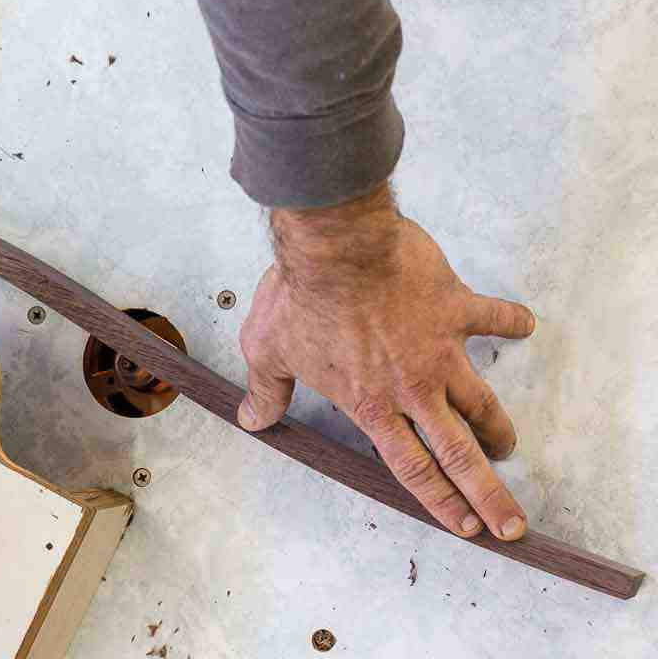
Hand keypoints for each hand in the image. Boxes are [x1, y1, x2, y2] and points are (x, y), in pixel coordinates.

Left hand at [237, 183, 535, 540]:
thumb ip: (266, 392)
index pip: (412, 468)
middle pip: (460, 453)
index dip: (440, 502)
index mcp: (371, 404)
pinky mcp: (455, 307)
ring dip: (497, 426)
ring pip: (481, 400)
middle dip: (489, 492)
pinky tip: (525, 326)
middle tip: (512, 521)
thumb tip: (252, 419)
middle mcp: (413, 387)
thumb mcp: (268, 351)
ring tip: (507, 443)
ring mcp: (440, 350)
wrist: (336, 250)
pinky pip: (494, 317)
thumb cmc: (300, 298)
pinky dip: (512, 322)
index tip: (466, 526)